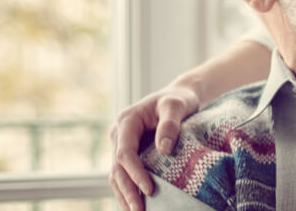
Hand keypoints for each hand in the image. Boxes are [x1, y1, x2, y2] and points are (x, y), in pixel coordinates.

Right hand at [109, 85, 199, 210]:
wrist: (178, 96)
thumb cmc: (179, 99)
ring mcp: (122, 145)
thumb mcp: (176, 105)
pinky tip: (135, 205)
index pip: (125, 153)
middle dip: (128, 191)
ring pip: (116, 175)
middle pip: (117, 168)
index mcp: (127, 121)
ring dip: (125, 195)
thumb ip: (170, 124)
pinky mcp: (130, 153)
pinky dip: (128, 190)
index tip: (150, 189)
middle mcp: (119, 134)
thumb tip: (164, 149)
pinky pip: (124, 175)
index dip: (135, 173)